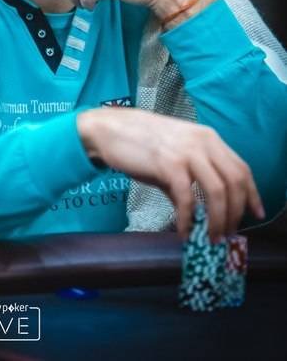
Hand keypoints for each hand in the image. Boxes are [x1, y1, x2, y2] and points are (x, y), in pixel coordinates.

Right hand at [77, 107, 264, 241]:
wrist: (110, 129)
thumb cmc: (141, 142)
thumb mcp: (173, 156)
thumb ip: (190, 180)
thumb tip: (200, 213)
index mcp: (208, 137)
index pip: (241, 168)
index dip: (252, 194)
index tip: (256, 214)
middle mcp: (203, 142)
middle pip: (234, 182)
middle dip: (236, 213)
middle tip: (228, 234)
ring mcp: (186, 152)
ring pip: (217, 191)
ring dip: (217, 220)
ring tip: (211, 238)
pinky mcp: (168, 164)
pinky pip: (187, 198)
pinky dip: (189, 220)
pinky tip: (184, 232)